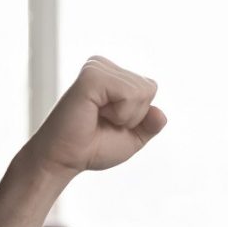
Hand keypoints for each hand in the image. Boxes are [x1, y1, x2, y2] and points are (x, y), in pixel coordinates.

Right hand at [24, 56, 166, 178]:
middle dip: (134, 116)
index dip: (139, 115)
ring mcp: (96, 68)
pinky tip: (96, 113)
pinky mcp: (91, 76)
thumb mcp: (132, 138)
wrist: (66, 159)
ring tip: (98, 118)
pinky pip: (129, 93)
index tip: (112, 123)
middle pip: (149, 88)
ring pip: (142, 90)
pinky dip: (120, 113)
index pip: (150, 88)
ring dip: (126, 116)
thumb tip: (160, 113)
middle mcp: (104, 67)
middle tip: (104, 122)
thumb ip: (150, 125)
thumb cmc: (93, 147)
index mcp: (112, 76)